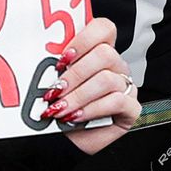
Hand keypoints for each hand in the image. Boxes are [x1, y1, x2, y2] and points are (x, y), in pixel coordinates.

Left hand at [49, 18, 139, 154]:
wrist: (69, 142)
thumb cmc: (63, 109)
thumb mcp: (56, 83)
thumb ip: (55, 66)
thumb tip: (39, 55)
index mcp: (100, 52)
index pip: (104, 28)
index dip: (84, 39)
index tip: (63, 57)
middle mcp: (116, 67)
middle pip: (105, 54)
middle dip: (75, 74)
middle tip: (56, 89)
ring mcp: (126, 87)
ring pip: (107, 79)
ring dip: (78, 96)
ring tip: (60, 108)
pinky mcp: (132, 108)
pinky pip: (117, 101)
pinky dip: (92, 109)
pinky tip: (76, 117)